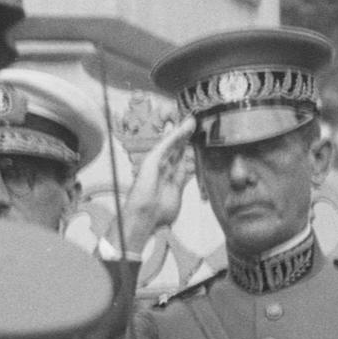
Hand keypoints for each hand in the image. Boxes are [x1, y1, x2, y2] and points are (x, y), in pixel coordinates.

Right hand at [116, 125, 198, 260]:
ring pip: (171, 143)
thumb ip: (181, 180)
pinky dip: (175, 135)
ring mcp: (156, 162)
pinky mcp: (152, 160)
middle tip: (192, 122)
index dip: (186, 145)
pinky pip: (166, 145)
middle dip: (184, 135)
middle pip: (176, 147)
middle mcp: (162, 166)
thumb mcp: (176, 194)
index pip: (179, 156)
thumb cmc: (157, 213)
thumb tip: (189, 171)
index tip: (193, 134)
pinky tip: (183, 127)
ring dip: (181, 131)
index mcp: (168, 174)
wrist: (144, 219)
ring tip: (191, 120)